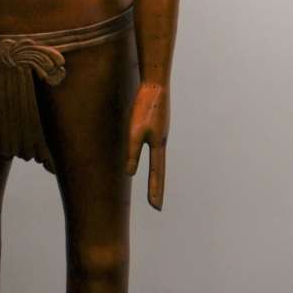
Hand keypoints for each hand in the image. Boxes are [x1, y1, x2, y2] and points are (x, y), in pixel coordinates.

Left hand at [126, 83, 168, 209]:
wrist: (156, 85)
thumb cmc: (144, 108)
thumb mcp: (135, 132)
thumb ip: (133, 153)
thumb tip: (130, 174)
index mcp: (158, 146)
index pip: (156, 175)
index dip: (155, 191)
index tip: (156, 208)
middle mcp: (161, 142)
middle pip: (159, 171)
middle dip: (157, 189)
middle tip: (156, 205)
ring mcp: (161, 134)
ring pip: (157, 159)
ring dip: (156, 175)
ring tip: (155, 187)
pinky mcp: (157, 125)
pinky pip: (155, 147)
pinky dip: (153, 159)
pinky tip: (151, 155)